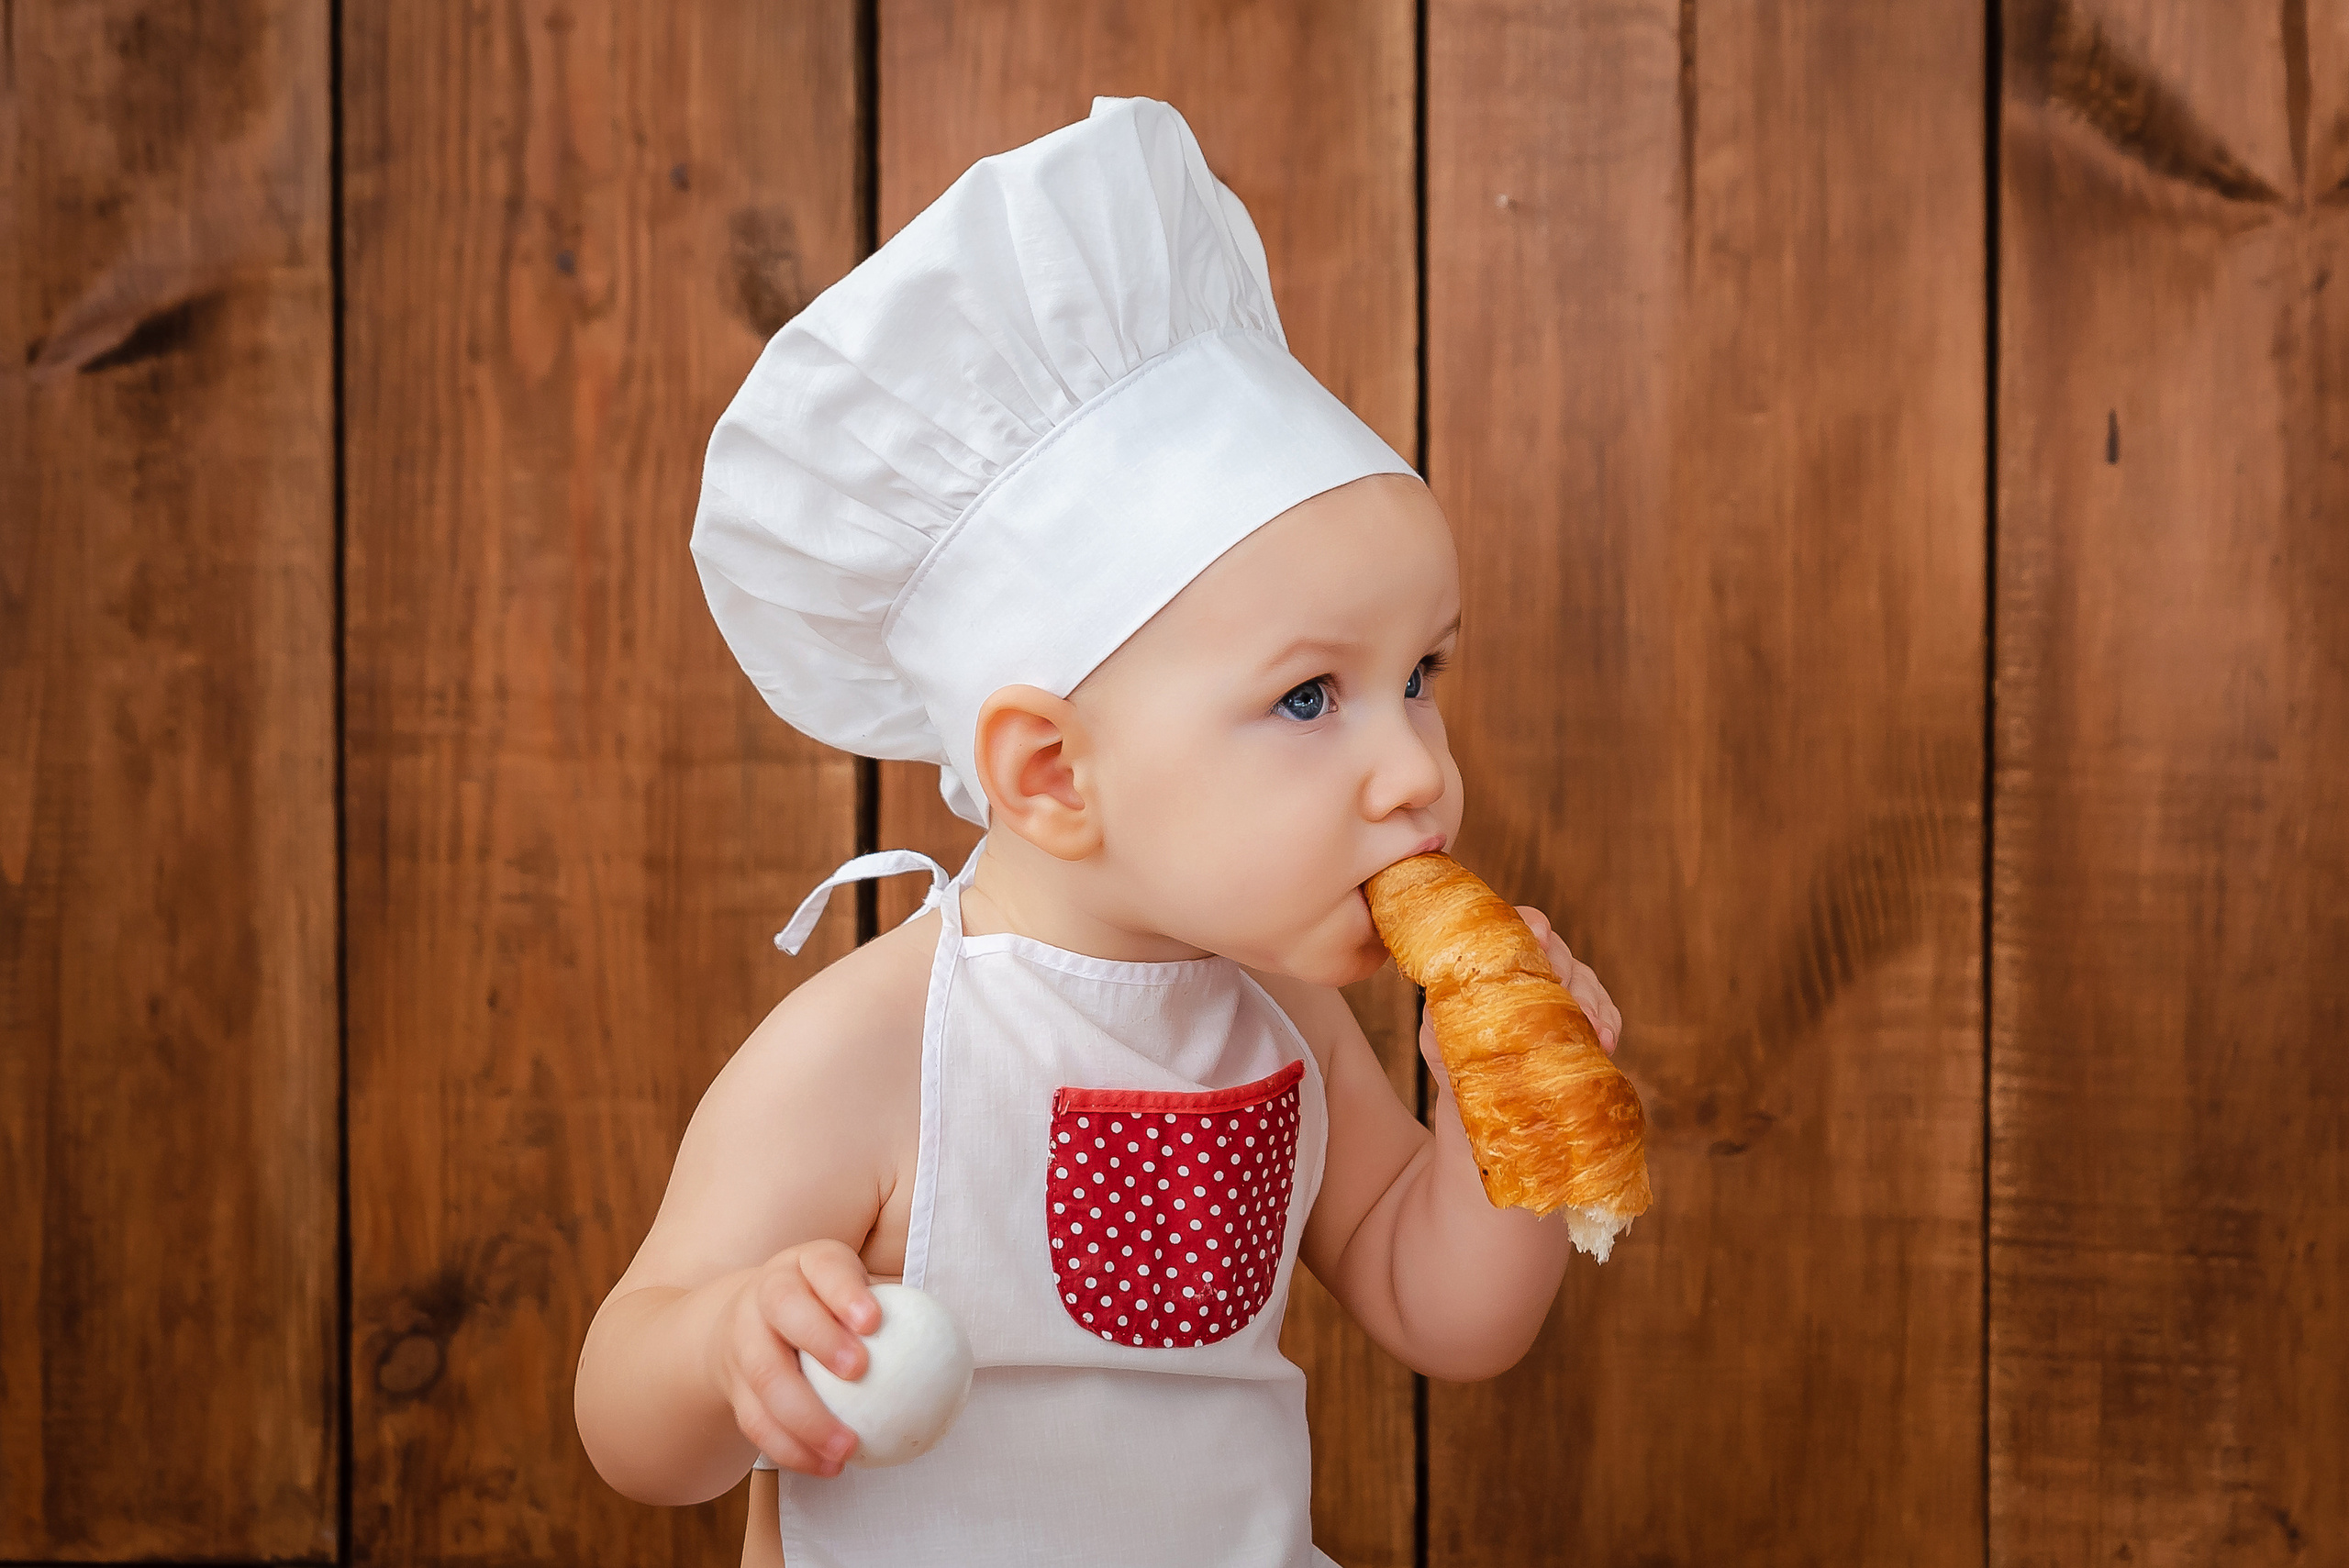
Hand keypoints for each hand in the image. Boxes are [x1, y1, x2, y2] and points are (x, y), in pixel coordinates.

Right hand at [707, 1239, 879, 1477]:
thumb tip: (958, 1341)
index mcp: (804, 1266)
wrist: (741, 1325)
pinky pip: (755, 1420)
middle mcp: (766, 1295)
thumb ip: (893, 1309)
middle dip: (820, 1340)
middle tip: (859, 1372)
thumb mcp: (848, 1291)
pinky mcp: (733, 1385)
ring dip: (804, 1417)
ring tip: (845, 1449)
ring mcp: (743, 1340)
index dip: (844, 1291)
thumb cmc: (823, 1308)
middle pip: (785, 1312)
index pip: (823, 1267)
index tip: (874, 1321)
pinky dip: (789, 1448)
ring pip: (765, 1377)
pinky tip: (827, 1469)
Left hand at [1417, 907, 1622, 1095]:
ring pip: (1587, 981)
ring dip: (1593, 1004)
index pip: (1517, 928)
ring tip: (1596, 1032)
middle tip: (1570, 1000)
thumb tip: (1444, 998)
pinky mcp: (1586, 1024)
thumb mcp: (1438, 1037)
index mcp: (1496, 963)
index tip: (1540, 939)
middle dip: (1568, 974)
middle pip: (1559, 953)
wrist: (1483, 1109)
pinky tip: (1606, 1042)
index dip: (1532, 926)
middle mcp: (1533, 971)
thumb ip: (1441, 1012)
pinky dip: (1609, 1023)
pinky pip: (1606, 1013)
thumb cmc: (1456, 1064)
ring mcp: (1563, 994)